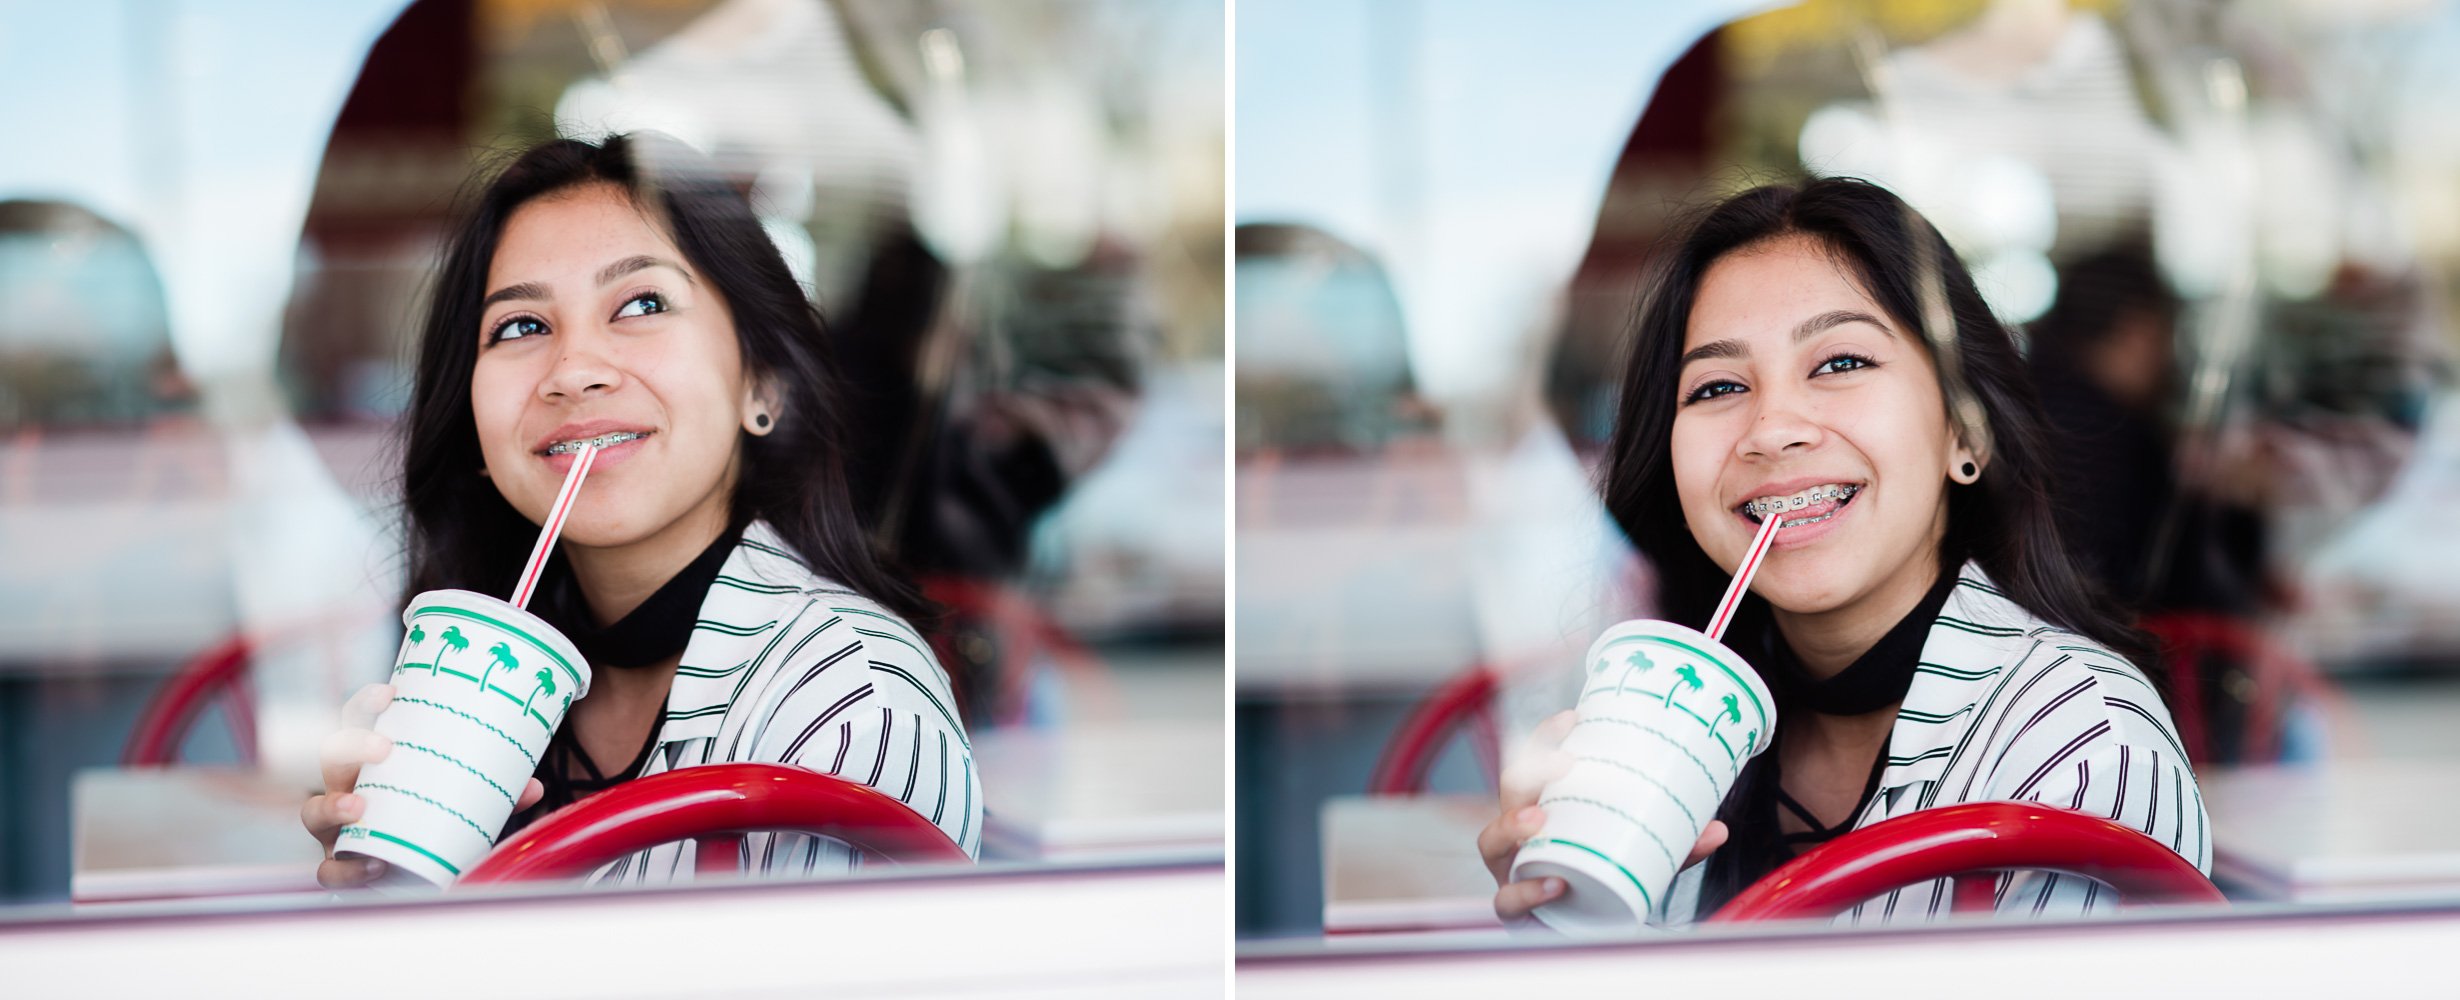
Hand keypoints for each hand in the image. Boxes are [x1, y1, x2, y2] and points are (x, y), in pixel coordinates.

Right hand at [300, 683, 542, 888]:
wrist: (414, 877)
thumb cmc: (429, 821)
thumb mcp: (462, 800)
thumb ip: (493, 794)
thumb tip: (532, 786)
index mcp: (373, 763)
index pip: (357, 721)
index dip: (365, 704)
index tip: (389, 692)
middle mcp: (347, 790)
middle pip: (331, 757)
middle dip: (351, 746)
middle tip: (384, 747)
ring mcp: (337, 829)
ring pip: (312, 812)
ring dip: (332, 806)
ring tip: (360, 806)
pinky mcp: (339, 866)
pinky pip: (328, 869)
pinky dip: (346, 868)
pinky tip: (375, 864)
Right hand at [1475, 709, 1729, 923]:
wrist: (1592, 937)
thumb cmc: (1606, 884)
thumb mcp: (1645, 857)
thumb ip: (1676, 847)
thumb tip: (1716, 828)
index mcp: (1545, 807)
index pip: (1534, 760)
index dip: (1544, 737)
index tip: (1573, 718)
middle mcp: (1519, 835)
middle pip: (1509, 791)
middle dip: (1529, 770)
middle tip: (1564, 764)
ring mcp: (1511, 871)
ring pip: (1491, 841)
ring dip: (1511, 825)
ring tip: (1539, 819)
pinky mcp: (1515, 910)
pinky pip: (1508, 900)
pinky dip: (1528, 892)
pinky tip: (1555, 884)